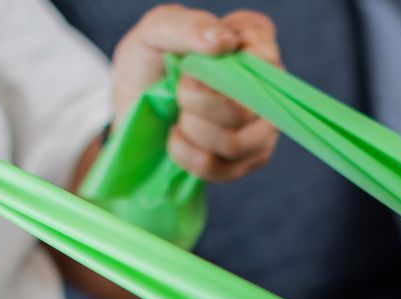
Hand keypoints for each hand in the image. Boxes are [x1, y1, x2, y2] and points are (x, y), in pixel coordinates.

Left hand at [111, 6, 279, 182]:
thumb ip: (189, 26)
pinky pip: (224, 169)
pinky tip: (178, 137)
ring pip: (237, 143)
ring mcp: (264, 125)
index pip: (262, 57)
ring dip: (192, 130)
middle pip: (246, 107)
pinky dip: (188, 155)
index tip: (188, 68)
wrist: (132, 107)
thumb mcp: (155, 32)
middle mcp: (268, 82)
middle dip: (196, 103)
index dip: (218, 71)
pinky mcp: (249, 159)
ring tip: (178, 117)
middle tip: (178, 92)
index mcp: (254, 39)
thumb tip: (225, 42)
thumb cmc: (148, 63)